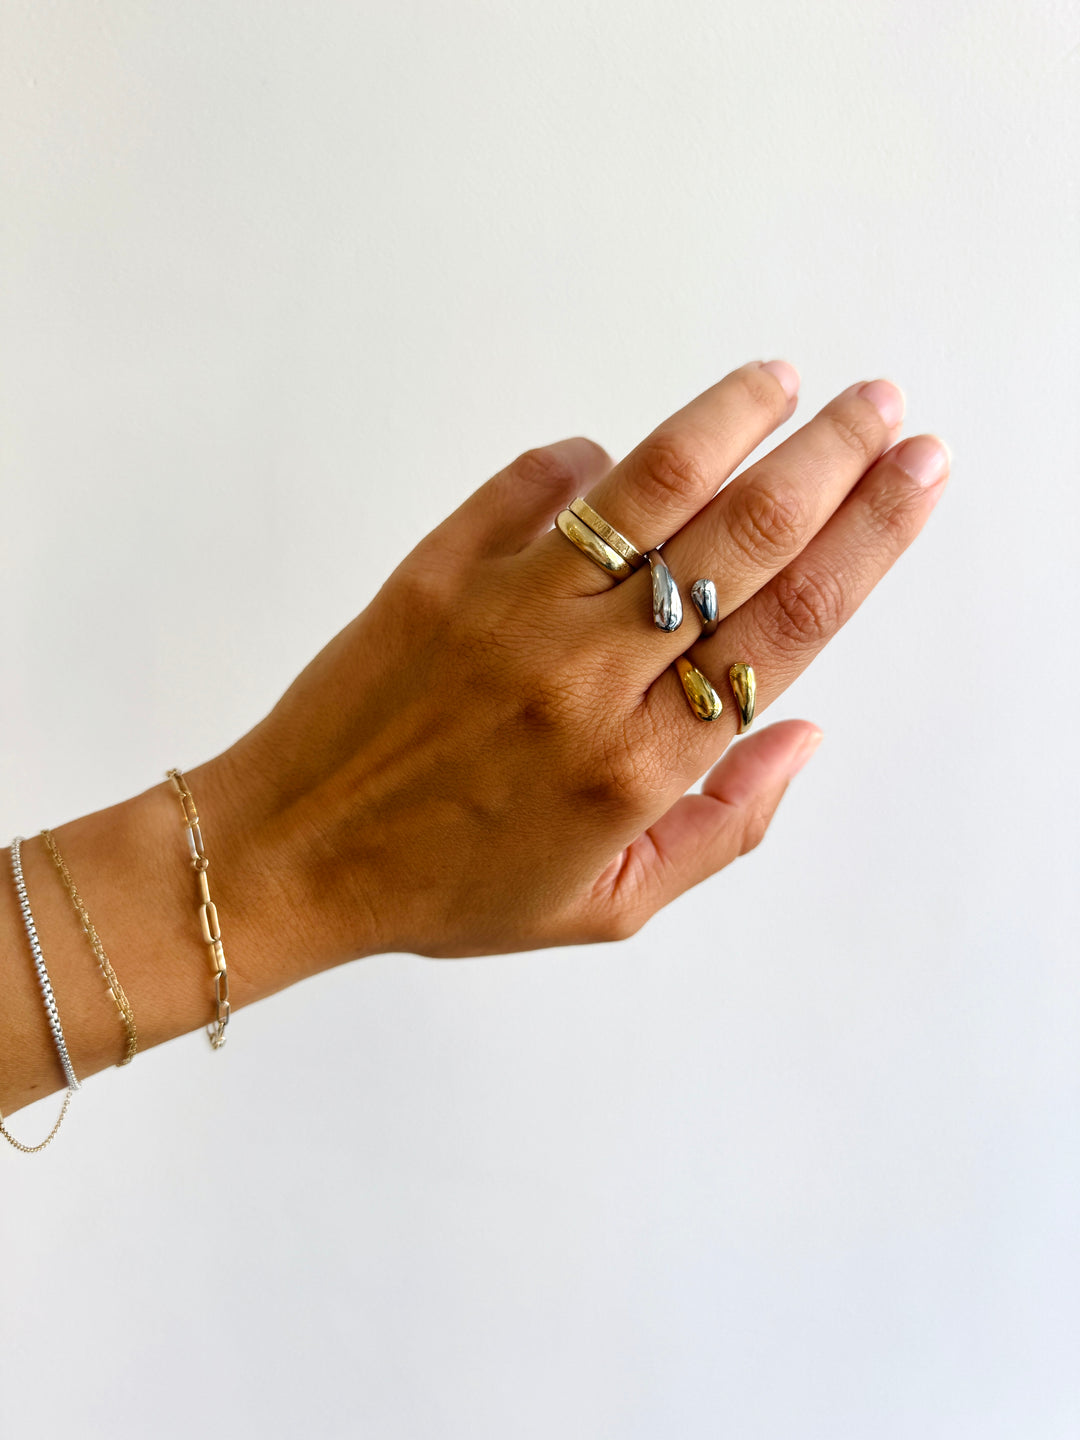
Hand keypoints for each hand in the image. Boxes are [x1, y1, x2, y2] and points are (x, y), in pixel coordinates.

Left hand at [215, 359, 947, 968]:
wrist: (293, 852)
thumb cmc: (450, 885)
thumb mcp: (608, 904)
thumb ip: (724, 829)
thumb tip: (802, 733)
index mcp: (640, 764)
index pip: (789, 626)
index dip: (870, 540)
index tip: (917, 477)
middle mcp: (585, 676)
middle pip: (742, 539)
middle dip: (832, 459)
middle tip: (882, 408)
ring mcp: (509, 611)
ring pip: (649, 487)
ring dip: (732, 421)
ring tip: (784, 383)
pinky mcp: (440, 567)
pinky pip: (537, 482)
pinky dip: (589, 458)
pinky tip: (615, 461)